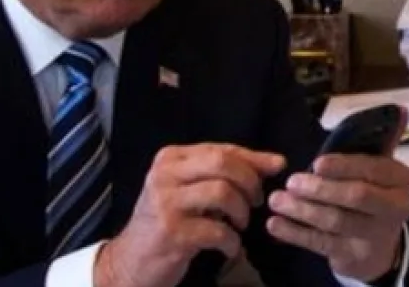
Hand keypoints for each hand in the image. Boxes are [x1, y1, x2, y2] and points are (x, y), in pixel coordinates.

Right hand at [93, 143, 285, 286]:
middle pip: (222, 163)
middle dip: (249, 181)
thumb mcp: (188, 190)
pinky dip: (232, 241)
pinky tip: (229, 248)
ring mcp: (166, 203)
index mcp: (170, 158)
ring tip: (240, 225)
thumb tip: (274, 162)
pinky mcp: (172, 232)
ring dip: (241, 211)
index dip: (253, 158)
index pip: (220, 148)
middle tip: (256, 201)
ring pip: (222, 192)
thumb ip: (223, 174)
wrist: (131, 260)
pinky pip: (217, 230)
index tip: (277, 167)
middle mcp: (164, 174)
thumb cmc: (167, 222)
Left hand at [266, 113, 408, 281]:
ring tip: (276, 200)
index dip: (343, 166)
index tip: (317, 163)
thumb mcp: (380, 168)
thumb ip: (383, 138)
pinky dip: (295, 234)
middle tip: (291, 182)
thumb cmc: (373, 195)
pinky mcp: (354, 257)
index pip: (372, 169)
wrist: (379, 247)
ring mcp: (375, 236)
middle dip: (320, 189)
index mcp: (400, 180)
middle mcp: (395, 208)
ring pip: (335, 221)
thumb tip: (400, 108)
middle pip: (355, 197)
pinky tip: (275, 225)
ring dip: (302, 210)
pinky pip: (321, 244)